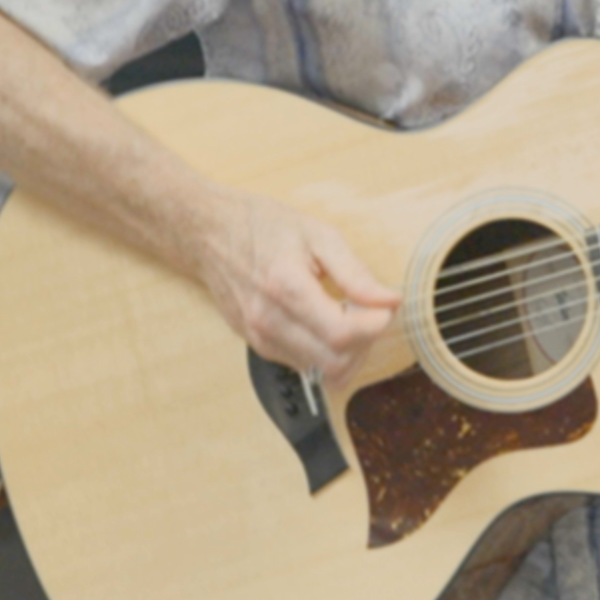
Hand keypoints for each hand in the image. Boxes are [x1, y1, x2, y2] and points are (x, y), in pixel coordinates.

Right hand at [192, 190, 398, 377]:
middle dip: (365, 342)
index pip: (341, 333)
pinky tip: (327, 321)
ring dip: (348, 351)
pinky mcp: (258, 347)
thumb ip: (355, 273)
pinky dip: (326, 351)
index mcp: (285, 287)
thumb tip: (389, 301)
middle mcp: (269, 321)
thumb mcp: (317, 235)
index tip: (386, 306)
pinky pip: (305, 365)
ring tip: (348, 314)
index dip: (374, 326)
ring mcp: (260, 339)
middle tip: (370, 311)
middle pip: (335, 363)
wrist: (209, 234)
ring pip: (322, 372)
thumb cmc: (262, 227)